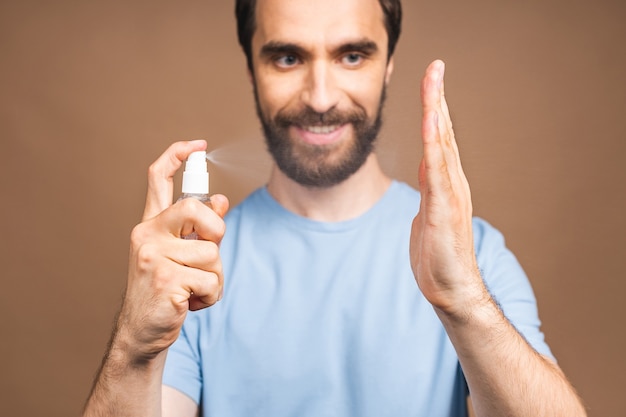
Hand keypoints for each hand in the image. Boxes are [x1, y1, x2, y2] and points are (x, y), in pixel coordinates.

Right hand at [117, 140, 228, 362]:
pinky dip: (211, 296)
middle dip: (216, 230)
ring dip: (214, 276)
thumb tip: (221, 200)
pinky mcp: (164, 280)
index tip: (198, 145)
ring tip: (194, 289)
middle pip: (195, 208)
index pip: (158, 179)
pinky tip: (190, 303)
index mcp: (151, 225)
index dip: (177, 155)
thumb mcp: (182, 254)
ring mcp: (152, 256)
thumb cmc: (166, 290)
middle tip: (209, 251)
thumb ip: (200, 229)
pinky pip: (211, 280)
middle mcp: (147, 234)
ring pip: (211, 253)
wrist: (144, 332)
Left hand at [410, 60, 484, 316]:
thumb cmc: (438, 257)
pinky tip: (433, 122)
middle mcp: (452, 183)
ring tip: (435, 81)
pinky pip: (438, 170)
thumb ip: (429, 190)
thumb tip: (426, 171)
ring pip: (442, 144)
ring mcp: (450, 194)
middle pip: (443, 132)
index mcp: (445, 183)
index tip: (431, 81)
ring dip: (437, 111)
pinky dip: (436, 143)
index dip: (435, 109)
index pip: (439, 138)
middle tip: (436, 66)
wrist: (451, 290)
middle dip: (438, 98)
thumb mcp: (426, 216)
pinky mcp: (443, 209)